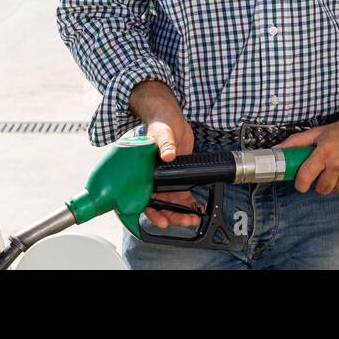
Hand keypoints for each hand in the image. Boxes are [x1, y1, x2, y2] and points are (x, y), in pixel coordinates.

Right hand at [129, 80, 200, 228]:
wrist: (171, 116)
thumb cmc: (158, 123)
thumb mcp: (160, 133)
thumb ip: (164, 144)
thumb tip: (168, 155)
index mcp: (142, 172)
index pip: (143, 199)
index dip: (152, 212)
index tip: (162, 221)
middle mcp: (153, 178)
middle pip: (159, 205)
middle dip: (170, 216)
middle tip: (184, 222)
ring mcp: (166, 178)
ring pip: (171, 203)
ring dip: (180, 213)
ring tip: (192, 219)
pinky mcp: (178, 174)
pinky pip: (182, 193)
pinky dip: (188, 203)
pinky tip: (196, 209)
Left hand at [275, 114, 338, 194]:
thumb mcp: (319, 132)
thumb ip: (296, 142)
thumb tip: (276, 150)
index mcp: (324, 151)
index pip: (305, 177)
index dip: (300, 184)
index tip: (301, 184)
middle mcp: (338, 163)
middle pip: (321, 188)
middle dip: (319, 183)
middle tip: (323, 172)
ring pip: (335, 190)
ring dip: (334, 183)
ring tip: (338, 169)